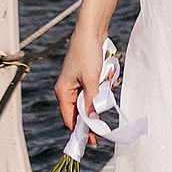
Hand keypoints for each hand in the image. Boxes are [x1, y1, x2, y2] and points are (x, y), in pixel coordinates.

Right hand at [58, 26, 108, 141]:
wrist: (92, 30)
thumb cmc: (87, 52)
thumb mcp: (91, 80)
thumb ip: (92, 101)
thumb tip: (93, 120)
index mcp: (63, 91)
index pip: (71, 119)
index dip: (82, 131)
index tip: (93, 141)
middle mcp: (68, 89)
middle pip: (82, 110)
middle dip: (96, 108)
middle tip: (106, 109)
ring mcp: (77, 82)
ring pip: (91, 98)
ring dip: (101, 93)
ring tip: (107, 78)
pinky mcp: (86, 75)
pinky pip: (96, 88)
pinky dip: (103, 85)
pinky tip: (108, 75)